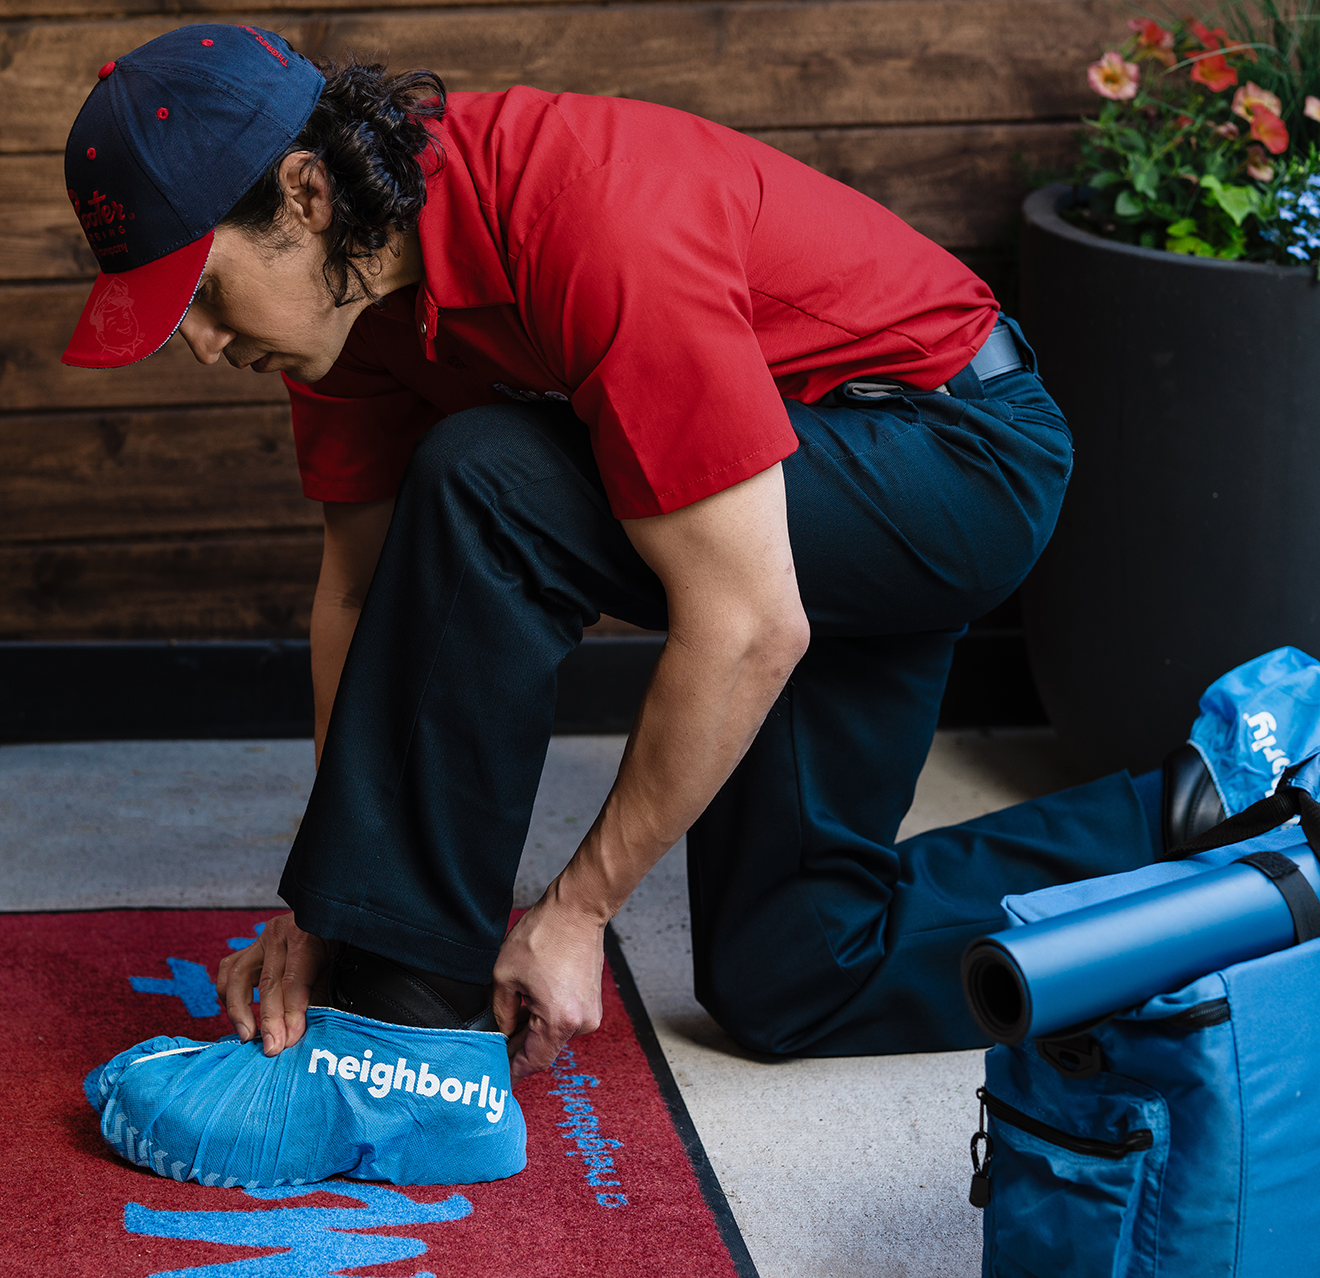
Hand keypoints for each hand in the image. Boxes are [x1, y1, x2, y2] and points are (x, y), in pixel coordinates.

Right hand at [215, 912, 331, 1055]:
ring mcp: (262, 939)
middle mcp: (279, 933)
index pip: (293, 980)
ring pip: (237, 976)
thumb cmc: (338, 943)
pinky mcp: (251, 948)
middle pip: (267, 982)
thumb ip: (319, 995)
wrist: (334, 917)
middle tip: (272, 1048)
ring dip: (238, 1010)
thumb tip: (303, 1029)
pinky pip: (229, 970)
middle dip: (269, 1019)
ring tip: (248, 1036)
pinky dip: (228, 994)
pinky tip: (238, 1015)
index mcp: (306, 935)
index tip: (289, 1040)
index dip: (290, 1013)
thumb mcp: (337, 965)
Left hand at [492, 882, 605, 1080]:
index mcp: (558, 1020)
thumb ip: (500, 1013)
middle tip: (495, 1046)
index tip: (499, 1080)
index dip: (512, 1072)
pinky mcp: (592, 1003)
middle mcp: (580, 1023)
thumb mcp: (504, 975)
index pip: (532, 1062)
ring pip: (553, 1037)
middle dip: (518, 1049)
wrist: (577, 910)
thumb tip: (500, 1034)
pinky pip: (564, 1022)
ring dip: (531, 1032)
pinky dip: (545, 1020)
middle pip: (543, 1051)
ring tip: (511, 1014)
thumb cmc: (543, 935)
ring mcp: (590, 1014)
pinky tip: (529, 1005)